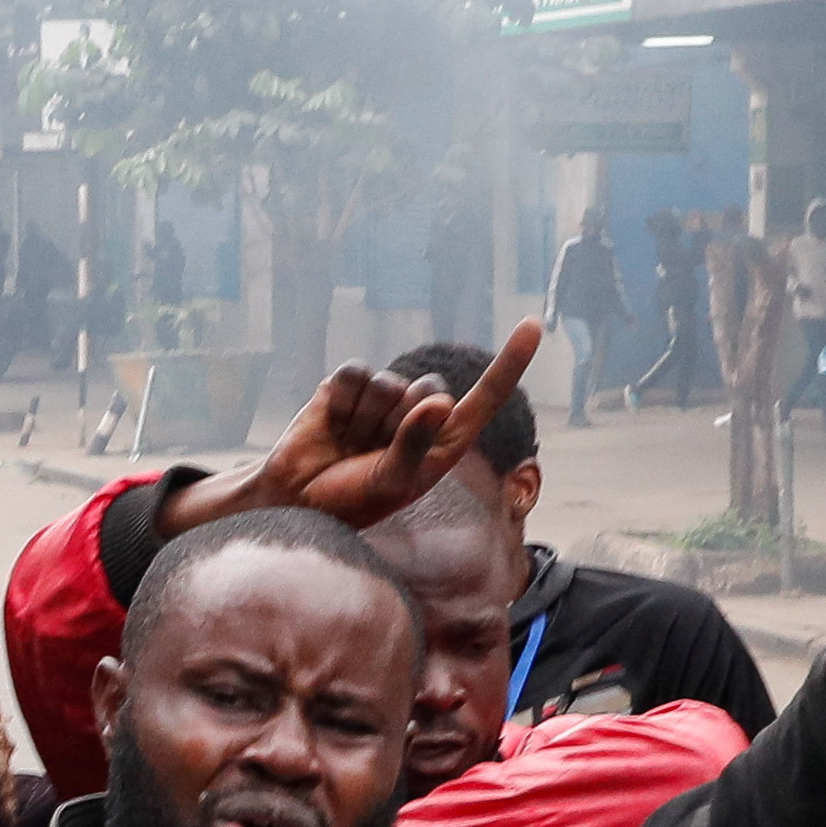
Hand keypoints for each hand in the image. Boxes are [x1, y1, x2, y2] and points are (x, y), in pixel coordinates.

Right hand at [163, 318, 539, 535]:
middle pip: (428, 387)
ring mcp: (381, 399)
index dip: (510, 363)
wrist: (292, 501)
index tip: (534, 324)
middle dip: (399, 419)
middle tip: (368, 452)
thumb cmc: (349, 502)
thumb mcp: (390, 484)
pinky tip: (331, 423)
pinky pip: (356, 373)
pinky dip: (342, 400)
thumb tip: (439, 401)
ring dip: (364, 416)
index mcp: (441, 443)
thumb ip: (415, 445)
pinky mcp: (346, 387)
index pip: (484, 398)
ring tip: (346, 444)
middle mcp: (416, 416)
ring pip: (389, 383)